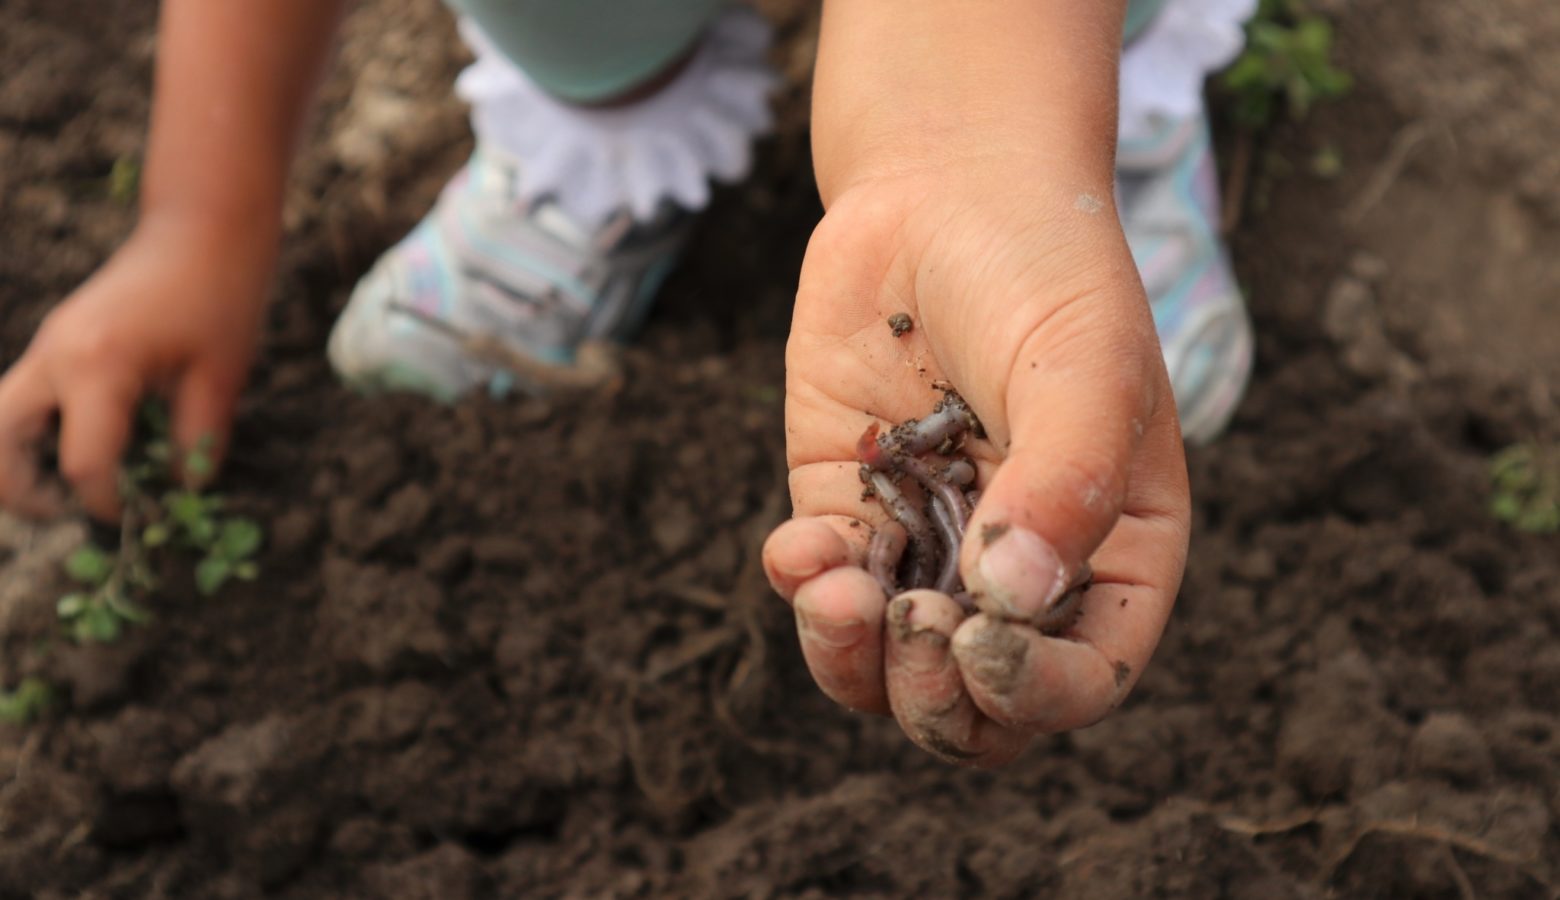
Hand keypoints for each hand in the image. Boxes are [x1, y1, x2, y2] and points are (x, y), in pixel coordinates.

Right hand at [0, 217, 269, 520]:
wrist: (200, 229)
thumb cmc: (219, 297)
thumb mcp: (222, 377)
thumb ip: (198, 443)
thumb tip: (182, 495)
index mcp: (99, 367)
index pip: (83, 463)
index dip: (107, 503)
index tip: (138, 515)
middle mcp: (55, 358)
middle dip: (23, 493)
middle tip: (71, 511)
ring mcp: (47, 349)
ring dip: (21, 465)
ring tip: (73, 488)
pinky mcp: (54, 346)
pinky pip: (25, 402)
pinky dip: (41, 437)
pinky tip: (92, 448)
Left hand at [763, 170, 1189, 765]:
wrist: (943, 191)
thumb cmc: (1043, 271)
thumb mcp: (1083, 364)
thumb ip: (1062, 485)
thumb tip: (1009, 604)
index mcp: (1109, 551)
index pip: (1086, 678)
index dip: (1037, 694)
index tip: (982, 641)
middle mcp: (1018, 569)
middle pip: (978, 709)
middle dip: (935, 696)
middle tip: (911, 622)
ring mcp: (927, 544)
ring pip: (885, 671)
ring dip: (852, 661)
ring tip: (834, 592)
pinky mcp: (849, 508)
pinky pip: (821, 592)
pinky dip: (801, 590)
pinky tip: (799, 542)